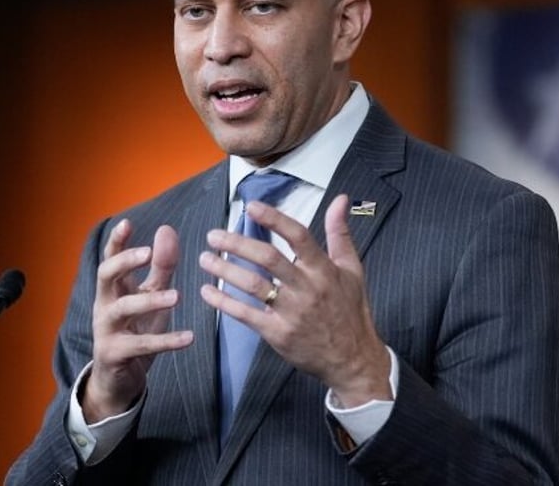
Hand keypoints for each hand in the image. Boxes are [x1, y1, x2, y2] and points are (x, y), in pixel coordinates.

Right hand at [83, 220, 193, 422]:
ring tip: (177, 296)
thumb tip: (167, 229)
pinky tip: (189, 337)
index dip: (117, 241)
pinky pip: (141, 346)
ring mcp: (106, 330)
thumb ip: (160, 265)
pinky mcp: (115, 354)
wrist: (118, 379)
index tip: (127, 223)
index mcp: (113, 288)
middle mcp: (105, 305)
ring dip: (149, 300)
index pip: (110, 258)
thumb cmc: (135, 330)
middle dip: (124, 262)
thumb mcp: (150, 295)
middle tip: (146, 253)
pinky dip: (166, 340)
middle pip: (105, 276)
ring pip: (122, 310)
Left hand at [199, 194, 391, 406]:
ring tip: (205, 258)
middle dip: (237, 243)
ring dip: (225, 270)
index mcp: (323, 269)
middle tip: (213, 235)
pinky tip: (207, 292)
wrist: (353, 360)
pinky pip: (246, 315)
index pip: (298, 236)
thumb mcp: (352, 269)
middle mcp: (307, 288)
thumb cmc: (350, 310)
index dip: (274, 219)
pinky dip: (224, 302)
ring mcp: (292, 312)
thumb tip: (341, 200)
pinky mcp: (279, 334)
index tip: (251, 207)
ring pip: (253, 285)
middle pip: (268, 258)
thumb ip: (340, 232)